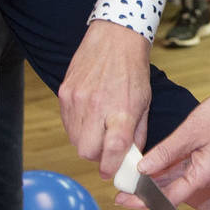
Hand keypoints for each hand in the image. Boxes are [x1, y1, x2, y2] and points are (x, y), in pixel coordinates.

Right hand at [60, 18, 153, 179]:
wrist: (114, 38)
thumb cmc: (133, 70)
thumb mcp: (144, 102)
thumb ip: (137, 133)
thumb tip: (130, 158)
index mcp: (121, 110)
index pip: (112, 150)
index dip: (110, 167)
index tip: (111, 172)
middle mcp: (97, 107)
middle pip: (87, 151)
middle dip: (97, 156)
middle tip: (106, 149)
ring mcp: (77, 100)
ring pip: (74, 139)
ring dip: (86, 141)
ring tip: (98, 128)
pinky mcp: (64, 93)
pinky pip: (66, 123)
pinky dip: (76, 127)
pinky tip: (89, 115)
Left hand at [134, 70, 209, 208]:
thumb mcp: (190, 132)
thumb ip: (165, 152)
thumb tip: (143, 169)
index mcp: (204, 175)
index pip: (169, 198)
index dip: (144, 200)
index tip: (123, 200)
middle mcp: (208, 177)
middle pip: (172, 190)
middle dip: (146, 189)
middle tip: (120, 188)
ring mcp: (209, 169)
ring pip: (176, 178)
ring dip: (155, 177)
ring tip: (130, 175)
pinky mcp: (208, 159)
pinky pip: (184, 168)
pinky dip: (167, 166)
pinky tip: (151, 161)